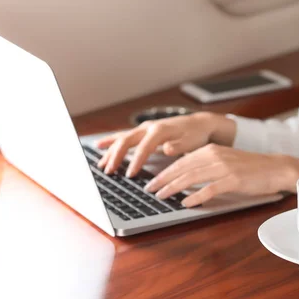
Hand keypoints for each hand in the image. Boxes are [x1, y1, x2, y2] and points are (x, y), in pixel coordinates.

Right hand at [95, 112, 235, 176]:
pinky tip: (99, 146)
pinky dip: (111, 141)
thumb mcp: (191, 142)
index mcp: (160, 130)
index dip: (136, 161)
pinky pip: (124, 136)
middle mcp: (149, 127)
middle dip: (116, 156)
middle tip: (109, 172)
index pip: (144, 147)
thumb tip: (167, 149)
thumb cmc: (195, 135)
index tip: (130, 175)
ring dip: (110, 151)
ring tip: (101, 164)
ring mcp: (145, 129)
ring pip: (122, 138)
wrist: (199, 124)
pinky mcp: (143, 132)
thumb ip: (179, 146)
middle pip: (127, 141)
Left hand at [146, 144, 298, 206]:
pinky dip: (196, 197)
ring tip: (162, 197)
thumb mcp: (225, 161)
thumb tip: (186, 176)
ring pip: (192, 177)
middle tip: (149, 190)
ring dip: (174, 188)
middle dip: (163, 179)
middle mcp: (215, 155)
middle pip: (182, 168)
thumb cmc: (251, 168)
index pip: (181, 161)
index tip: (152, 181)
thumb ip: (206, 165)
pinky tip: (186, 204)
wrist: (276, 168)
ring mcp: (224, 167)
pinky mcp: (233, 179)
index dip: (164, 172)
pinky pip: (209, 189)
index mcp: (211, 150)